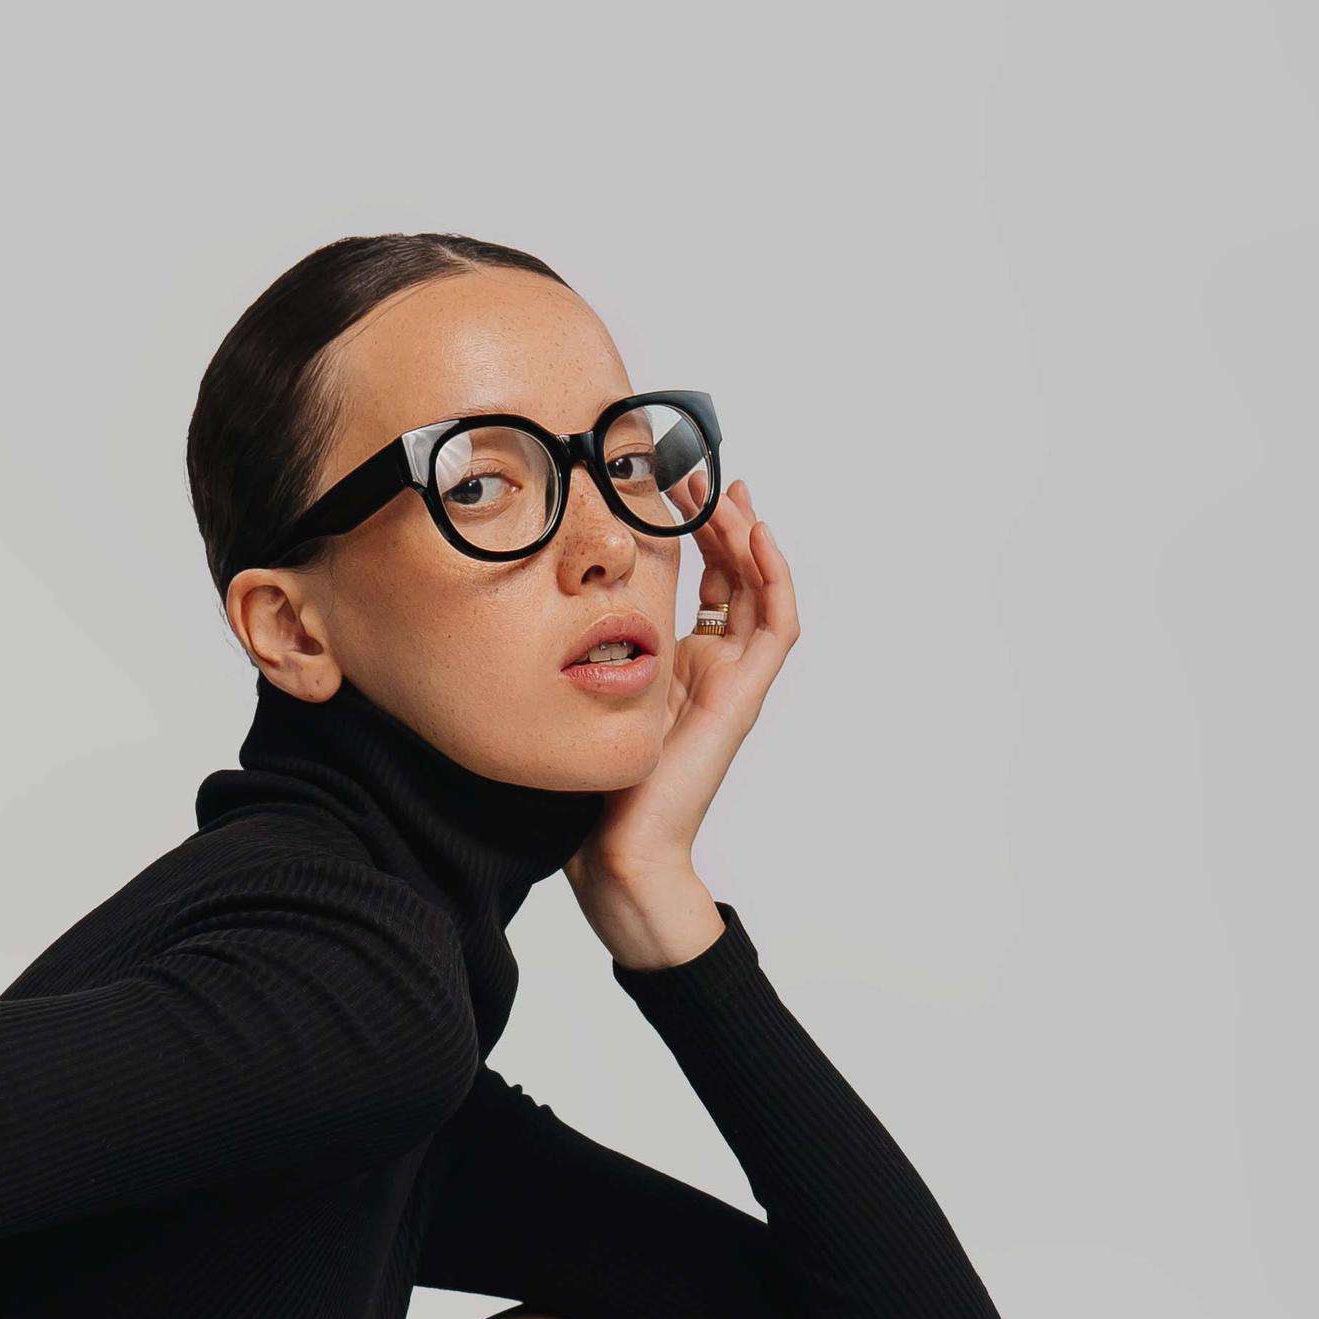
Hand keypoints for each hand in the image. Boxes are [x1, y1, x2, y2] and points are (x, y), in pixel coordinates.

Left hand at [566, 481, 800, 966]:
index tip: (668, 485)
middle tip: (700, 471)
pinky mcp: (744, 697)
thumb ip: (583, 646)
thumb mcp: (582, 692)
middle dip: (719, 520)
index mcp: (678, 663)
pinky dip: (773, 577)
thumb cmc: (593, 786)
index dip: (692, 531)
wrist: (617, 847)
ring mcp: (732, 681)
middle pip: (732, 574)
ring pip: (758, 589)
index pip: (700, 580)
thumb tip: (542, 594)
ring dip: (746, 535)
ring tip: (727, 491)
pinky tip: (755, 534)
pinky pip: (777, 625)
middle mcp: (711, 666)